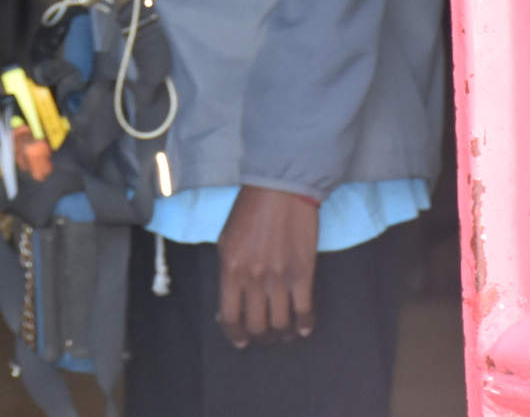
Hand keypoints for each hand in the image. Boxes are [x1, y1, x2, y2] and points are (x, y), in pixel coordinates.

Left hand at [215, 185, 318, 347]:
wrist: (281, 189)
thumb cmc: (250, 210)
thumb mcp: (225, 240)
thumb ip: (226, 273)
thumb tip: (228, 306)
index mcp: (230, 269)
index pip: (229, 317)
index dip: (235, 334)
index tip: (240, 340)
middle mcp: (253, 278)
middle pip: (256, 326)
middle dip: (259, 336)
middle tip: (264, 335)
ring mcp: (280, 278)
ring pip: (280, 324)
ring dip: (281, 333)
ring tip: (283, 331)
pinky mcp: (303, 273)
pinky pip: (304, 311)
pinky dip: (304, 324)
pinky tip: (303, 326)